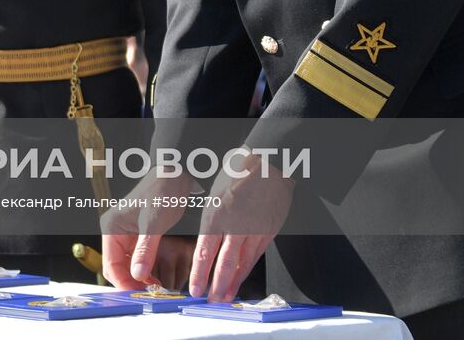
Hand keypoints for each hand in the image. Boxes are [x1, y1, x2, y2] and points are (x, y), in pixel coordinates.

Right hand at [100, 173, 193, 290]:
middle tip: (150, 294)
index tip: (139, 295)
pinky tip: (156, 277)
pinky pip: (136, 259)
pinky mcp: (136, 237)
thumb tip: (137, 274)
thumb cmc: (162, 192)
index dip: (124, 282)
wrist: (174, 175)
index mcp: (111, 227)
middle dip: (131, 282)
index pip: (111, 264)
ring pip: (126, 266)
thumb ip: (145, 250)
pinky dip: (145, 270)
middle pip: (116, 267)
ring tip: (156, 288)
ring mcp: (125, 235)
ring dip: (138, 278)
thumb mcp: (154, 223)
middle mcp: (114, 232)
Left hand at [188, 161, 294, 302]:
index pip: (205, 252)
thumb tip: (203, 241)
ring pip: (242, 263)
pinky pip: (256, 255)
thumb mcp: (214, 192)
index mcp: (216, 214)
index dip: (200, 274)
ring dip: (233, 283)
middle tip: (210, 302)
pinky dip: (248, 269)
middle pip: (224, 263)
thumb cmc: (236, 172)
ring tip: (226, 298)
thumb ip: (210, 218)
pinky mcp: (268, 231)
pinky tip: (242, 280)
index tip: (195, 289)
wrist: (268, 162)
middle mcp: (234, 225)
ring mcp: (254, 230)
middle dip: (216, 285)